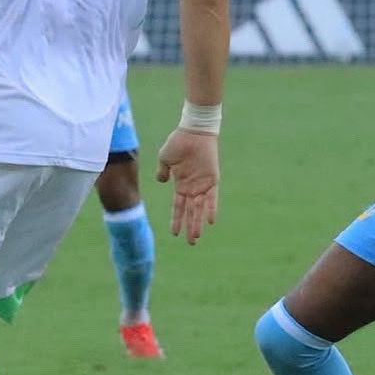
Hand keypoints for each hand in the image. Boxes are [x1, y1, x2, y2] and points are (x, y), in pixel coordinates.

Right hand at [155, 127, 218, 244]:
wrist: (192, 131)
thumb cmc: (178, 142)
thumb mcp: (165, 159)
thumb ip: (163, 171)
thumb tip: (161, 182)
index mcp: (181, 184)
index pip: (178, 206)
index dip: (176, 219)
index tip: (174, 233)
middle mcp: (193, 187)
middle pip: (191, 211)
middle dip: (190, 227)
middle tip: (191, 243)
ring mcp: (202, 184)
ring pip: (200, 208)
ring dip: (198, 222)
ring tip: (196, 237)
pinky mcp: (212, 179)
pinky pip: (212, 197)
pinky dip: (211, 208)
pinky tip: (210, 221)